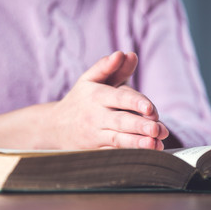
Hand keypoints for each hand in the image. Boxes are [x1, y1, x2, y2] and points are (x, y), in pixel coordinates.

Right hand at [38, 51, 168, 149]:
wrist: (54, 127)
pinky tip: (146, 155)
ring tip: (154, 145)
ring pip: (118, 140)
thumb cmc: (80, 100)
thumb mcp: (89, 80)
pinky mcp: (96, 151)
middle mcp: (95, 116)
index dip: (135, 102)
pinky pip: (113, 154)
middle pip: (120, 121)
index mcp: (96, 95)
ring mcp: (95, 135)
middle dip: (139, 125)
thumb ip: (109, 67)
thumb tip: (125, 54)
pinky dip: (129, 155)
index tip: (150, 109)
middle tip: (156, 129)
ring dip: (137, 143)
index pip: (119, 97)